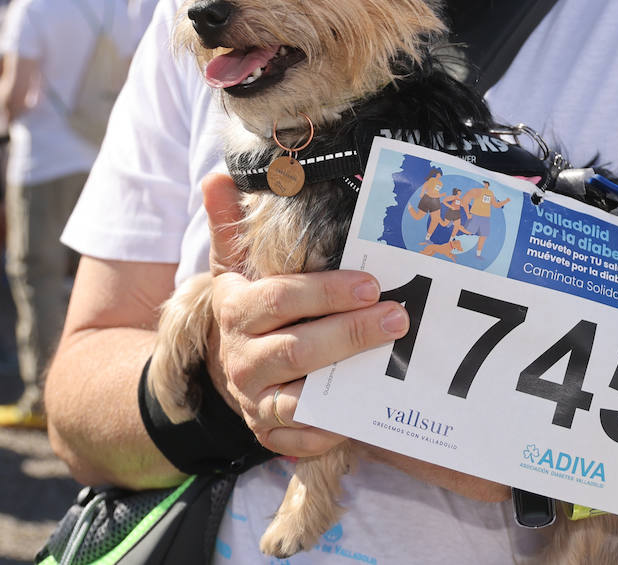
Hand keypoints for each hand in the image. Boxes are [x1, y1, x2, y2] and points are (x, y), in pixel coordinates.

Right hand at [202, 172, 409, 456]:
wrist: (223, 366)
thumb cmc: (248, 306)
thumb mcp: (232, 265)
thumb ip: (229, 223)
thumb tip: (218, 176)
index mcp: (235, 311)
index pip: (280, 299)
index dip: (327, 292)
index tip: (370, 284)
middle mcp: (241, 359)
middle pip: (299, 350)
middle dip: (352, 334)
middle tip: (398, 317)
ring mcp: (254, 402)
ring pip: (303, 399)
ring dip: (350, 382)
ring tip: (394, 364)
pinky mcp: (269, 435)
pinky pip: (303, 440)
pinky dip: (335, 430)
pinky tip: (369, 411)